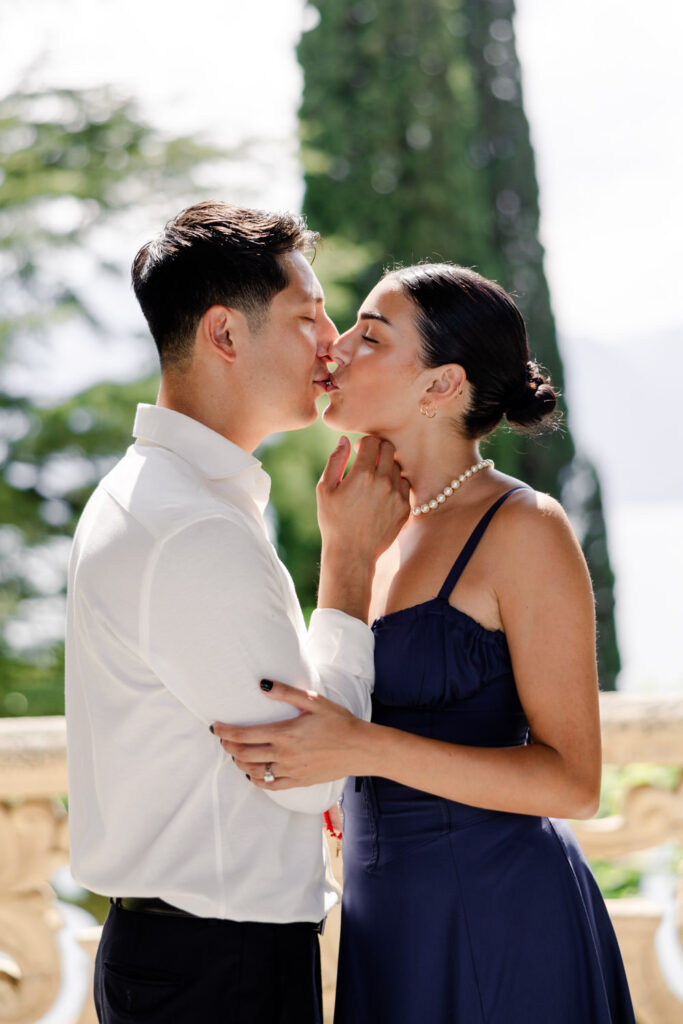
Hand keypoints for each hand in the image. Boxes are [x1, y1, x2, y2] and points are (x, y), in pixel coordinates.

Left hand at [211, 681, 365, 789]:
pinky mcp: (298, 781)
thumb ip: (286, 693)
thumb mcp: (314, 701)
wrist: (360, 748)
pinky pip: (270, 785)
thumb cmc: (340, 722)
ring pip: (253, 771)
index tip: (215, 726)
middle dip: (228, 746)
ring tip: (236, 752)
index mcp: (285, 734)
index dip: (226, 731)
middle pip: (244, 754)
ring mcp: (291, 771)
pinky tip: (253, 772)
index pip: (245, 734)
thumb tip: (262, 685)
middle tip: (222, 738)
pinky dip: (256, 779)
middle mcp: (284, 755)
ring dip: (240, 762)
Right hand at [317, 435, 409, 563]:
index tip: (358, 451)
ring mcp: (397, 495)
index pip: (372, 441)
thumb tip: (345, 440)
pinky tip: (383, 494)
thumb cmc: (333, 521)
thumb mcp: (325, 489)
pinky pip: (405, 485)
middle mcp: (383, 482)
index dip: (364, 443)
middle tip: (369, 461)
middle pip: (390, 449)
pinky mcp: (405, 508)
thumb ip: (335, 460)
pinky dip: (396, 484)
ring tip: (375, 480)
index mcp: (362, 474)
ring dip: (388, 467)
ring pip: (398, 467)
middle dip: (378, 450)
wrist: (352, 553)